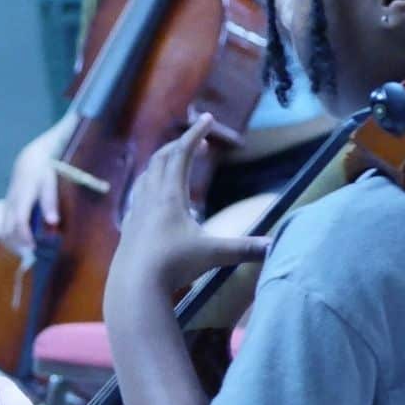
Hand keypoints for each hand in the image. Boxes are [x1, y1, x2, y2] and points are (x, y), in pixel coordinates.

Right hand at [0, 136, 59, 255]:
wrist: (30, 160)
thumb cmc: (43, 171)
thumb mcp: (50, 182)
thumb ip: (50, 202)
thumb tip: (53, 222)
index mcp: (22, 197)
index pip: (20, 221)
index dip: (25, 236)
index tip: (33, 247)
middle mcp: (12, 203)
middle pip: (7, 230)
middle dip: (18, 245)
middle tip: (33, 254)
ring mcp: (8, 206)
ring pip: (4, 230)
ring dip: (14, 243)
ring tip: (29, 252)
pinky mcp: (8, 208)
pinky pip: (6, 227)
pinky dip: (13, 238)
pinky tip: (25, 244)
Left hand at [112, 114, 269, 294]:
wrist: (134, 285)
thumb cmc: (173, 265)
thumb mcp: (212, 254)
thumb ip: (244, 248)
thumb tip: (275, 246)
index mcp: (170, 195)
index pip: (181, 154)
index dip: (195, 134)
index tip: (207, 119)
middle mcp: (150, 197)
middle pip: (162, 158)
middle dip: (181, 145)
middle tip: (199, 141)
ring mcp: (136, 211)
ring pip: (147, 175)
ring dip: (163, 162)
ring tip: (177, 161)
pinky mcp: (129, 227)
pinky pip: (139, 195)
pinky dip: (150, 185)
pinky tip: (156, 198)